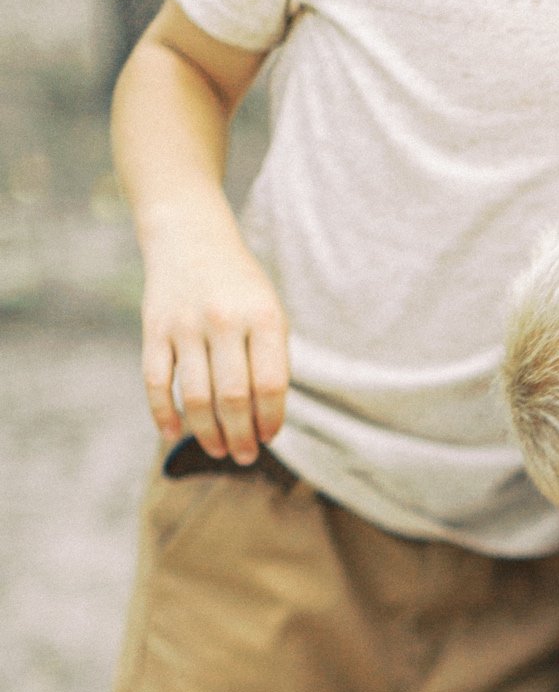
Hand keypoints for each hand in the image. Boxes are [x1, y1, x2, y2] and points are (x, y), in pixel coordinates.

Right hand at [140, 210, 288, 464]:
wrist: (190, 235)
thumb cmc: (240, 287)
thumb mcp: (269, 311)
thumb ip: (271, 360)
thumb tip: (265, 422)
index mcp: (262, 317)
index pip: (270, 385)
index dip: (270, 420)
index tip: (268, 438)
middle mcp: (224, 320)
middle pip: (233, 398)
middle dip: (240, 436)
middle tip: (244, 456)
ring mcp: (186, 325)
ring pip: (195, 396)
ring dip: (207, 433)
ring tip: (217, 450)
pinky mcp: (154, 328)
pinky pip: (156, 381)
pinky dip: (163, 413)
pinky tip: (173, 434)